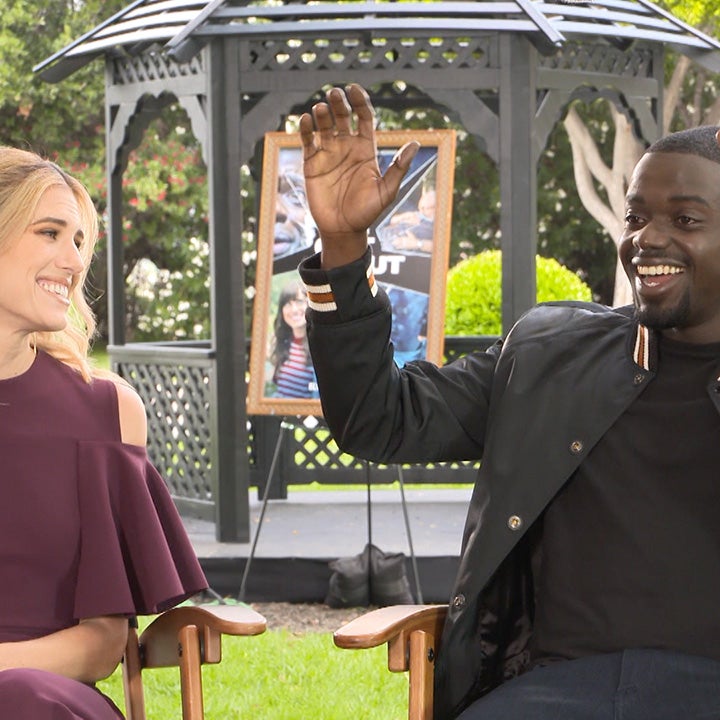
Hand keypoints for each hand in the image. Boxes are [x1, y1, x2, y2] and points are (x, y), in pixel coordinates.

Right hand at [299, 83, 418, 267]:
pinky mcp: (312, 163)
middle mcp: (347, 147)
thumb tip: (415, 144)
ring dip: (322, 114)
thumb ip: (398, 167)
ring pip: (324, 125)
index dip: (360, 102)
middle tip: (334, 94)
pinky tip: (306, 120)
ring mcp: (328, 153)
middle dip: (339, 103)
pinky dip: (305, 129)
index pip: (364, 117)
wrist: (343, 229)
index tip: (354, 90)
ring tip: (321, 109)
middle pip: (343, 116)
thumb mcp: (386, 191)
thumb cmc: (367, 212)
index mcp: (366, 149)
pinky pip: (308, 140)